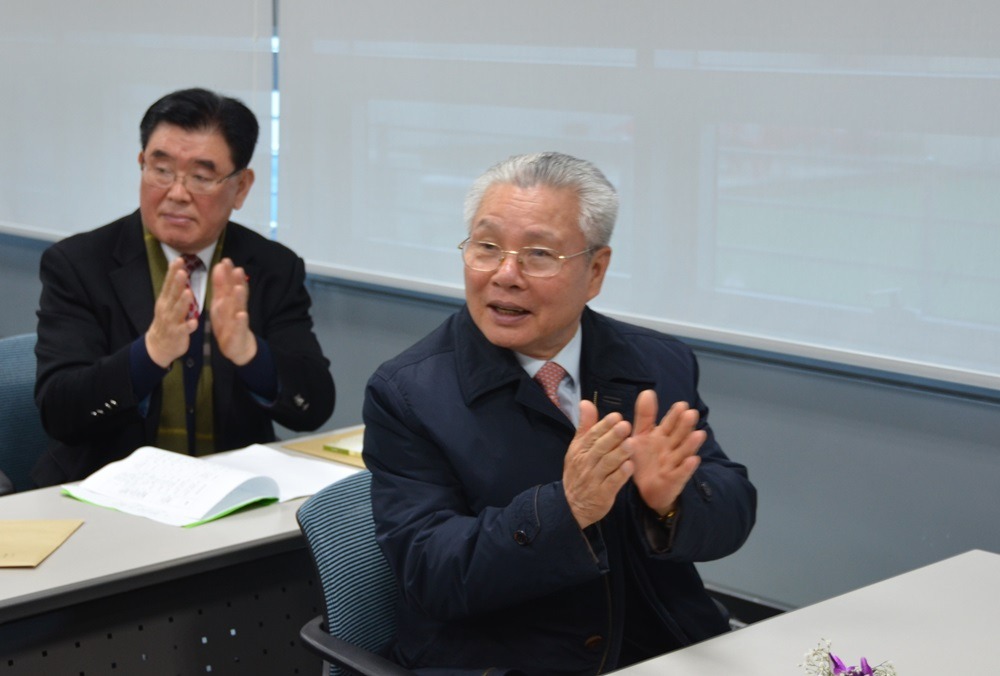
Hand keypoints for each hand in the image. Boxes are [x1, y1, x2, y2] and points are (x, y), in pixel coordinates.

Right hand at [145, 257, 198, 367]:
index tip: (178, 259)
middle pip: (173, 294)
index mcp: (166, 300)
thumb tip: (179, 269)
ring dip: (183, 302)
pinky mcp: (178, 334)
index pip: (169, 283)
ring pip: (178, 311)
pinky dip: (189, 326)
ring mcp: (172, 321)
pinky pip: (184, 330)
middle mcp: (167, 309)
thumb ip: (174, 288)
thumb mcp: (168, 303)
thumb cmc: (167, 320)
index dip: (173, 272)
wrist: (158, 345)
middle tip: (182, 271)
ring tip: (189, 293)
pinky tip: (194, 322)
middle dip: (177, 283)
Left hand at [209, 258, 256, 365]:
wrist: (237, 346)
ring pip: (239, 307)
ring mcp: (237, 319)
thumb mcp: (221, 303)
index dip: (226, 274)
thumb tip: (219, 266)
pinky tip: (242, 315)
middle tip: (236, 269)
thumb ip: (221, 286)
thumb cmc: (227, 323)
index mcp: (226, 301)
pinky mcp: (238, 332)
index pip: (227, 285)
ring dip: (239, 298)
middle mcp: (234, 307)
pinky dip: (240, 321)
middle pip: (235, 293)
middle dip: (236, 282)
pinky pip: (239, 326)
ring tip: (239, 288)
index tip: (225, 260)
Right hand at [562, 400, 633, 528]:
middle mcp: (586, 463)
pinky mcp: (602, 494)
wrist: (572, 505)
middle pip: (600, 448)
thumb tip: (586, 402)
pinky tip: (629, 467)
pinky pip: (612, 483)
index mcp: (580, 450)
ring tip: (631, 444)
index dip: (604, 426)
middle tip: (626, 425)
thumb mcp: (577, 448)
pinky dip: (620, 475)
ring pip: (607, 465)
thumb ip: (585, 426)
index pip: (592, 435)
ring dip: (619, 454)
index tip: (616, 416)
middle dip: (613, 436)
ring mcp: (594, 479)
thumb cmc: (579, 471)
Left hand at [625, 390, 702, 516]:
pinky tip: (693, 460)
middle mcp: (671, 448)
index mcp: (662, 436)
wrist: (644, 490)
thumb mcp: (641, 435)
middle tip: (691, 414)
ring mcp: (674, 464)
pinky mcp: (673, 480)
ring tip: (698, 434)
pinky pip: (680, 474)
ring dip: (691, 444)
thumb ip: (645, 416)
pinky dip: (687, 468)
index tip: (681, 405)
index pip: (670, 424)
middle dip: (685, 426)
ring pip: (683, 452)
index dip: (675, 415)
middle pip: (679, 436)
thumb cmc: (644, 459)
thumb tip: (648, 391)